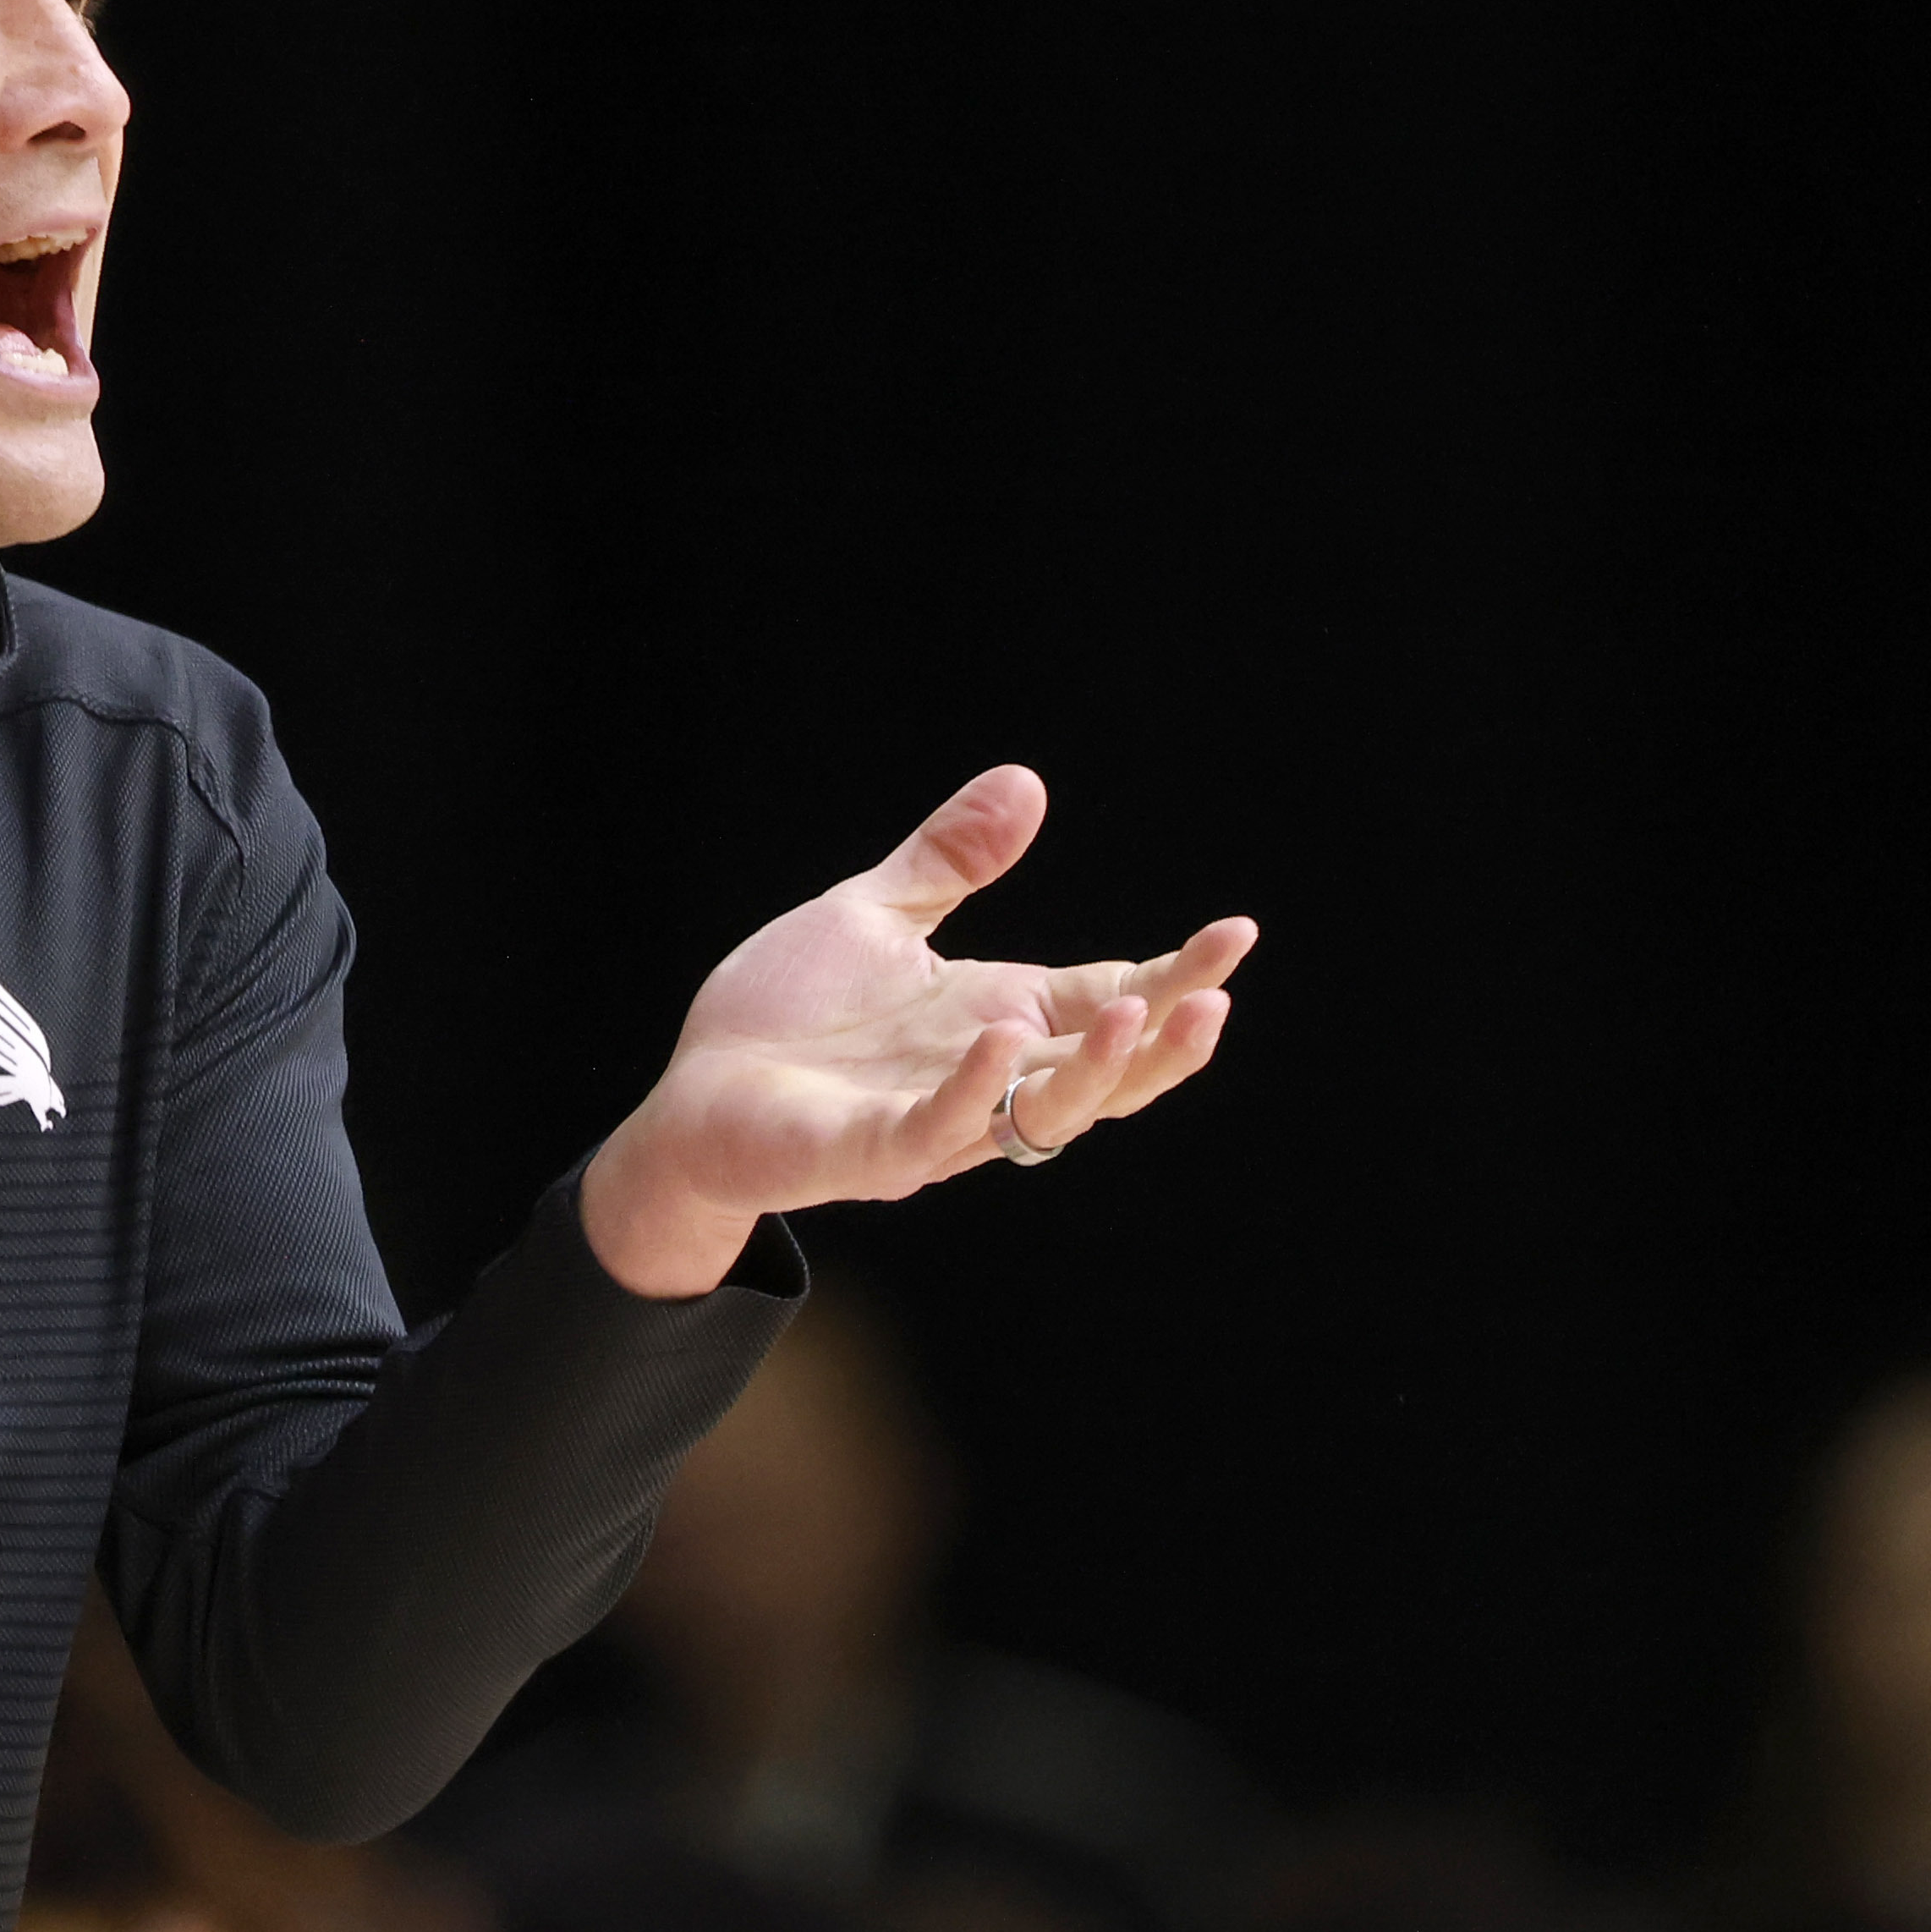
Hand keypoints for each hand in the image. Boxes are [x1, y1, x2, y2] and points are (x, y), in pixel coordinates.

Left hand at [579, 766, 1252, 1296]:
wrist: (694, 1095)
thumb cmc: (787, 1017)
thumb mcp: (874, 917)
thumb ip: (950, 861)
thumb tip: (1027, 781)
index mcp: (997, 1020)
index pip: (1108, 1001)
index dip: (1173, 975)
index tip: (1236, 933)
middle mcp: (983, 1079)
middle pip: (1102, 1073)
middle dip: (1165, 1041)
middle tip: (1218, 995)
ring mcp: (931, 1122)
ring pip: (1040, 1114)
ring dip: (1096, 1072)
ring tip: (1142, 1014)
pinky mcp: (864, 1150)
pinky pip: (934, 1128)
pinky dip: (973, 1089)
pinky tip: (1003, 1037)